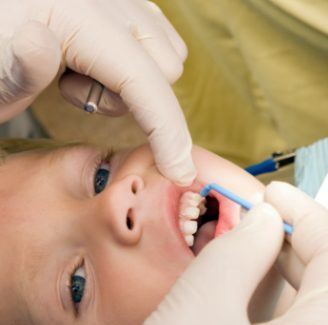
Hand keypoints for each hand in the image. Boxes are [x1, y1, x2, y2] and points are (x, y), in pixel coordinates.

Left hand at [0, 0, 194, 183]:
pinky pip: (160, 36)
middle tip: (71, 92)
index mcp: (75, 12)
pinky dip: (142, 62)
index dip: (168, 134)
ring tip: (77, 73)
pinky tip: (96, 61)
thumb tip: (40, 42)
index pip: (142, 80)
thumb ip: (18, 68)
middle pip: (166, 68)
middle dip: (134, 100)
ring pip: (168, 53)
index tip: (180, 174)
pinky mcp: (122, 1)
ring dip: (137, 81)